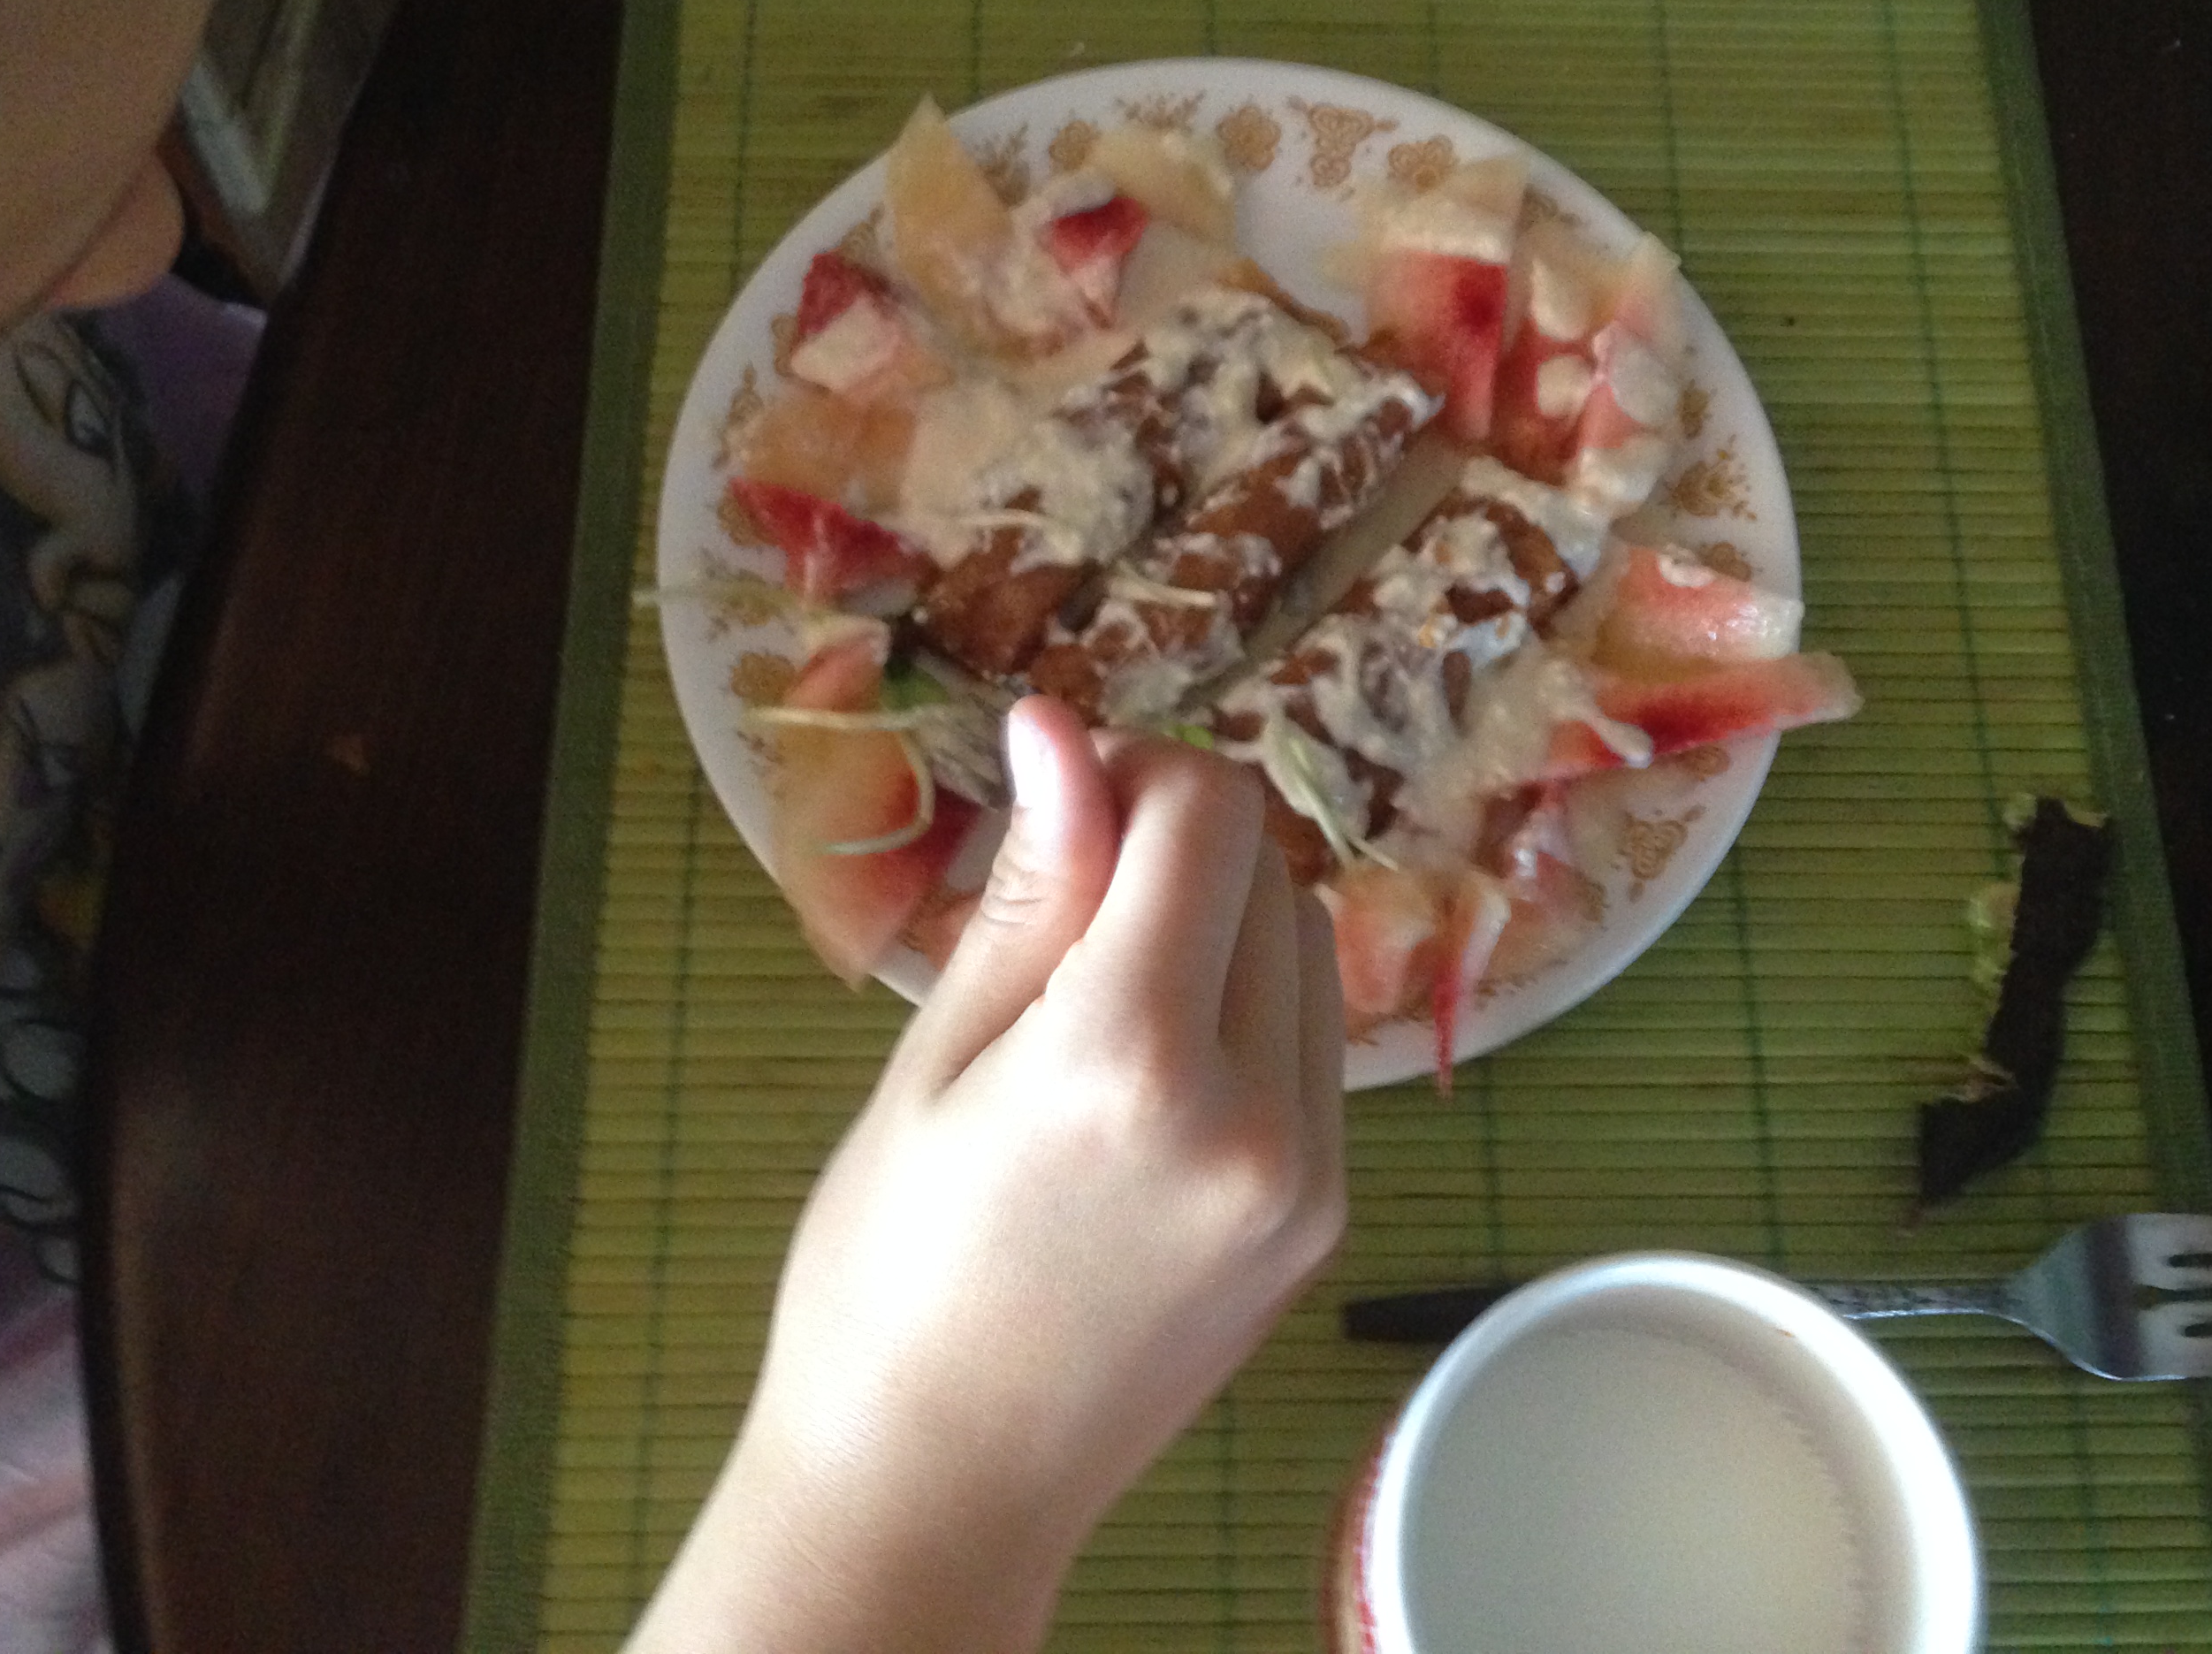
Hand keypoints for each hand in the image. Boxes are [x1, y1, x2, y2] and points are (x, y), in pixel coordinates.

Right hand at [634, 698, 1346, 1653]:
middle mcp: (1255, 1113)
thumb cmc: (888, 1270)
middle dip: (1179, 846)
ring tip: (1102, 996)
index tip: (1063, 799)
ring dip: (1226, 924)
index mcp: (1132, 1057)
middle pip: (1271, 872)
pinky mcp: (1323, 1221)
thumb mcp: (938, 1059)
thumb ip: (1032, 890)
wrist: (936, 1485)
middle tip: (1065, 898)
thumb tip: (1059, 726)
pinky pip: (1316, 1047)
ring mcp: (1308, 1177)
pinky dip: (1251, 1011)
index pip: (1210, 817)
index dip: (1138, 771)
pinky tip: (1150, 1070)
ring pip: (1309, 950)